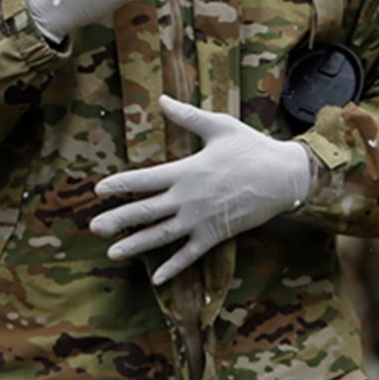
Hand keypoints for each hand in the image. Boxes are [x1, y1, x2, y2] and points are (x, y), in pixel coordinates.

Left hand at [90, 97, 313, 284]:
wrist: (285, 176)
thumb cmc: (252, 147)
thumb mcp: (219, 126)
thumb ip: (187, 116)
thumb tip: (162, 99)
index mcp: (186, 171)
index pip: (144, 180)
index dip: (119, 184)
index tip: (98, 190)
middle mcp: (188, 199)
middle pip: (146, 212)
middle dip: (118, 220)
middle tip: (93, 228)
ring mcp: (201, 220)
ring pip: (162, 236)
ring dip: (136, 246)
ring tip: (112, 253)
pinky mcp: (215, 235)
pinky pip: (190, 255)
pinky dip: (173, 267)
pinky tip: (156, 279)